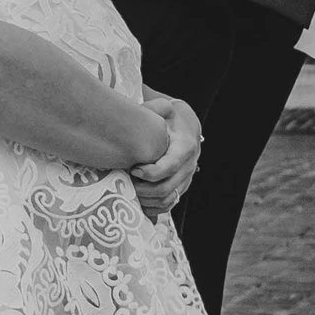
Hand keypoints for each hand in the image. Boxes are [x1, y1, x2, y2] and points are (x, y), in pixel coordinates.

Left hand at [129, 92, 203, 218]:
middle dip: (143, 190)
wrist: (186, 126)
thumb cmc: (170, 117)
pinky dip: (152, 207)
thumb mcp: (165, 107)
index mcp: (185, 147)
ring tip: (128, 191)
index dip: (150, 172)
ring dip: (145, 200)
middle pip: (166, 188)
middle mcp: (189, 166)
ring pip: (166, 200)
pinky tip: (137, 200)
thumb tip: (141, 112)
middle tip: (125, 182)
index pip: (170, 166)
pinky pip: (168, 205)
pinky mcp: (181, 188)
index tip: (133, 169)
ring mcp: (186, 179)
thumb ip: (155, 108)